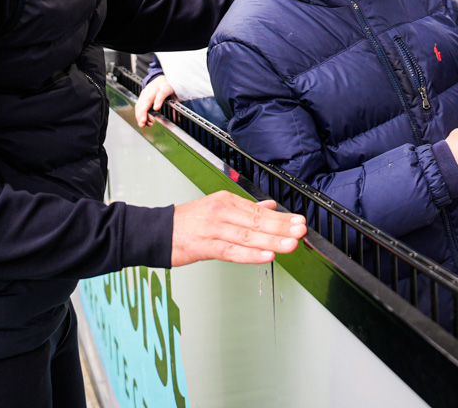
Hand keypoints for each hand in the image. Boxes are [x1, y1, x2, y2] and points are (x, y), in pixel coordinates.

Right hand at [135, 75, 175, 126]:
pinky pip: (139, 104)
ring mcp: (147, 90)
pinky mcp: (143, 93)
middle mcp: (155, 87)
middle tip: (143, 121)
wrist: (165, 78)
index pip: (162, 92)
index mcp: (166, 86)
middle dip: (144, 111)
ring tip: (142, 124)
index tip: (156, 108)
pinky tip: (141, 120)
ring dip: (139, 114)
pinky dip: (138, 113)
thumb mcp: (176, 95)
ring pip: (141, 102)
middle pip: (148, 99)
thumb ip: (176, 106)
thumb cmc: (171, 87)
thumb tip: (178, 119)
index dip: (158, 100)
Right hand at [171, 194, 306, 265]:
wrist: (158, 232)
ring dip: (271, 240)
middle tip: (300, 231)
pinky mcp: (204, 246)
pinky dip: (250, 254)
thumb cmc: (188, 222)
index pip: (259, 211)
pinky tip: (266, 255)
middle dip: (281, 228)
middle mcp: (221, 212)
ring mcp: (213, 229)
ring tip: (290, 244)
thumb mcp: (217, 207)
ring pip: (247, 235)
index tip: (299, 222)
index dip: (281, 218)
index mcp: (226, 201)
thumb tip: (270, 208)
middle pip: (256, 221)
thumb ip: (246, 209)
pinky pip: (231, 251)